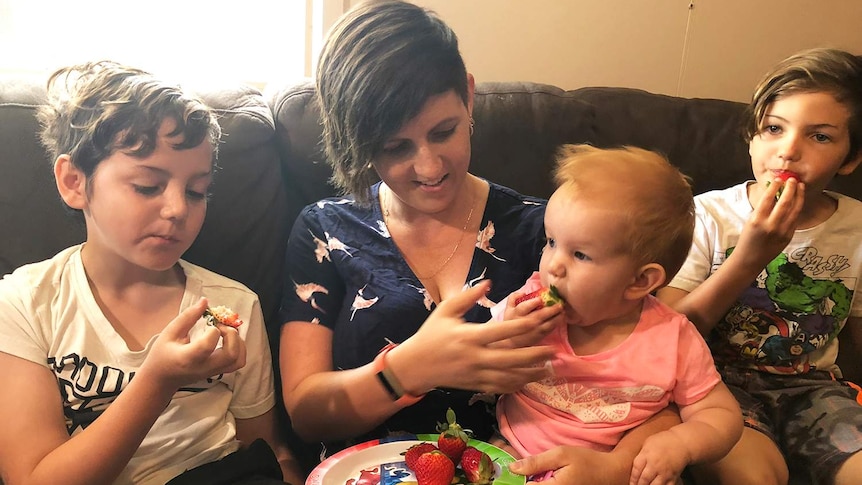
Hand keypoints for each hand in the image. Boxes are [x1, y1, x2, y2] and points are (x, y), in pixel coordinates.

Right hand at [141, 297, 246, 389]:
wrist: (162, 379)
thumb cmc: (162, 355)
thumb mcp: (170, 333)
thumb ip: (188, 316)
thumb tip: (205, 301)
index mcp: (188, 358)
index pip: (208, 346)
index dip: (213, 330)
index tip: (208, 323)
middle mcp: (204, 367)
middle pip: (231, 355)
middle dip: (231, 335)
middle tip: (220, 326)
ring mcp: (214, 372)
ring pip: (238, 360)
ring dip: (238, 342)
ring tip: (225, 333)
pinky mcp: (219, 372)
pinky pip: (238, 363)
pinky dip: (240, 349)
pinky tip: (228, 340)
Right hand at [392, 281, 557, 394]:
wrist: (415, 365)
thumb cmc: (431, 334)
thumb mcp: (446, 310)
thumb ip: (468, 296)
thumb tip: (489, 283)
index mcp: (469, 336)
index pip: (502, 331)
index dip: (524, 326)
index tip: (541, 321)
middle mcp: (475, 357)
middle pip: (512, 358)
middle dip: (535, 355)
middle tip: (554, 351)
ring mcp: (476, 374)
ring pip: (510, 377)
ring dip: (531, 373)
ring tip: (549, 368)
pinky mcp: (476, 385)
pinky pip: (501, 387)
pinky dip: (517, 384)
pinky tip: (530, 380)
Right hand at [496, 291, 562, 348]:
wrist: (512, 340)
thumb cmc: (512, 321)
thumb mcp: (508, 308)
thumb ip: (513, 297)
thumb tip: (523, 292)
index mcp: (516, 313)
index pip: (524, 307)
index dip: (532, 303)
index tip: (541, 299)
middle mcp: (525, 323)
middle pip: (538, 316)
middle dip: (550, 310)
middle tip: (559, 304)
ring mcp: (533, 331)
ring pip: (546, 325)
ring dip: (556, 318)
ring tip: (563, 311)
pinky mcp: (539, 337)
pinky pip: (549, 330)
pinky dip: (556, 324)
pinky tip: (561, 318)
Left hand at [508, 445, 629, 484]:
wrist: (611, 473)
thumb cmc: (588, 462)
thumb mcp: (562, 454)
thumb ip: (537, 462)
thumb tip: (513, 468)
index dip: (517, 478)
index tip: (512, 467)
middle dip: (526, 479)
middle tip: (525, 467)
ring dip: (534, 481)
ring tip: (538, 471)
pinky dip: (542, 482)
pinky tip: (546, 475)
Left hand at [629, 431, 688, 484]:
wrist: (682, 442)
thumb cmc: (663, 441)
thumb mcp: (647, 443)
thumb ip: (641, 454)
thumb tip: (633, 465)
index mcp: (647, 454)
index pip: (636, 469)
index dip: (632, 478)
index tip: (631, 483)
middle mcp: (655, 464)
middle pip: (644, 479)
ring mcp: (665, 472)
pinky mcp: (673, 477)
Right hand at [737, 177, 804, 267]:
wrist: (750, 259)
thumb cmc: (747, 239)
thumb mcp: (750, 221)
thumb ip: (763, 209)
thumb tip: (774, 192)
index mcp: (757, 220)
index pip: (768, 198)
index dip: (775, 187)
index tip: (778, 179)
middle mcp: (771, 225)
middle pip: (785, 202)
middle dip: (790, 188)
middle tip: (792, 179)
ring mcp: (782, 231)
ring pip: (794, 209)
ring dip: (798, 195)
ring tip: (800, 186)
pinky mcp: (788, 236)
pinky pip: (795, 218)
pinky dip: (797, 207)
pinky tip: (798, 200)